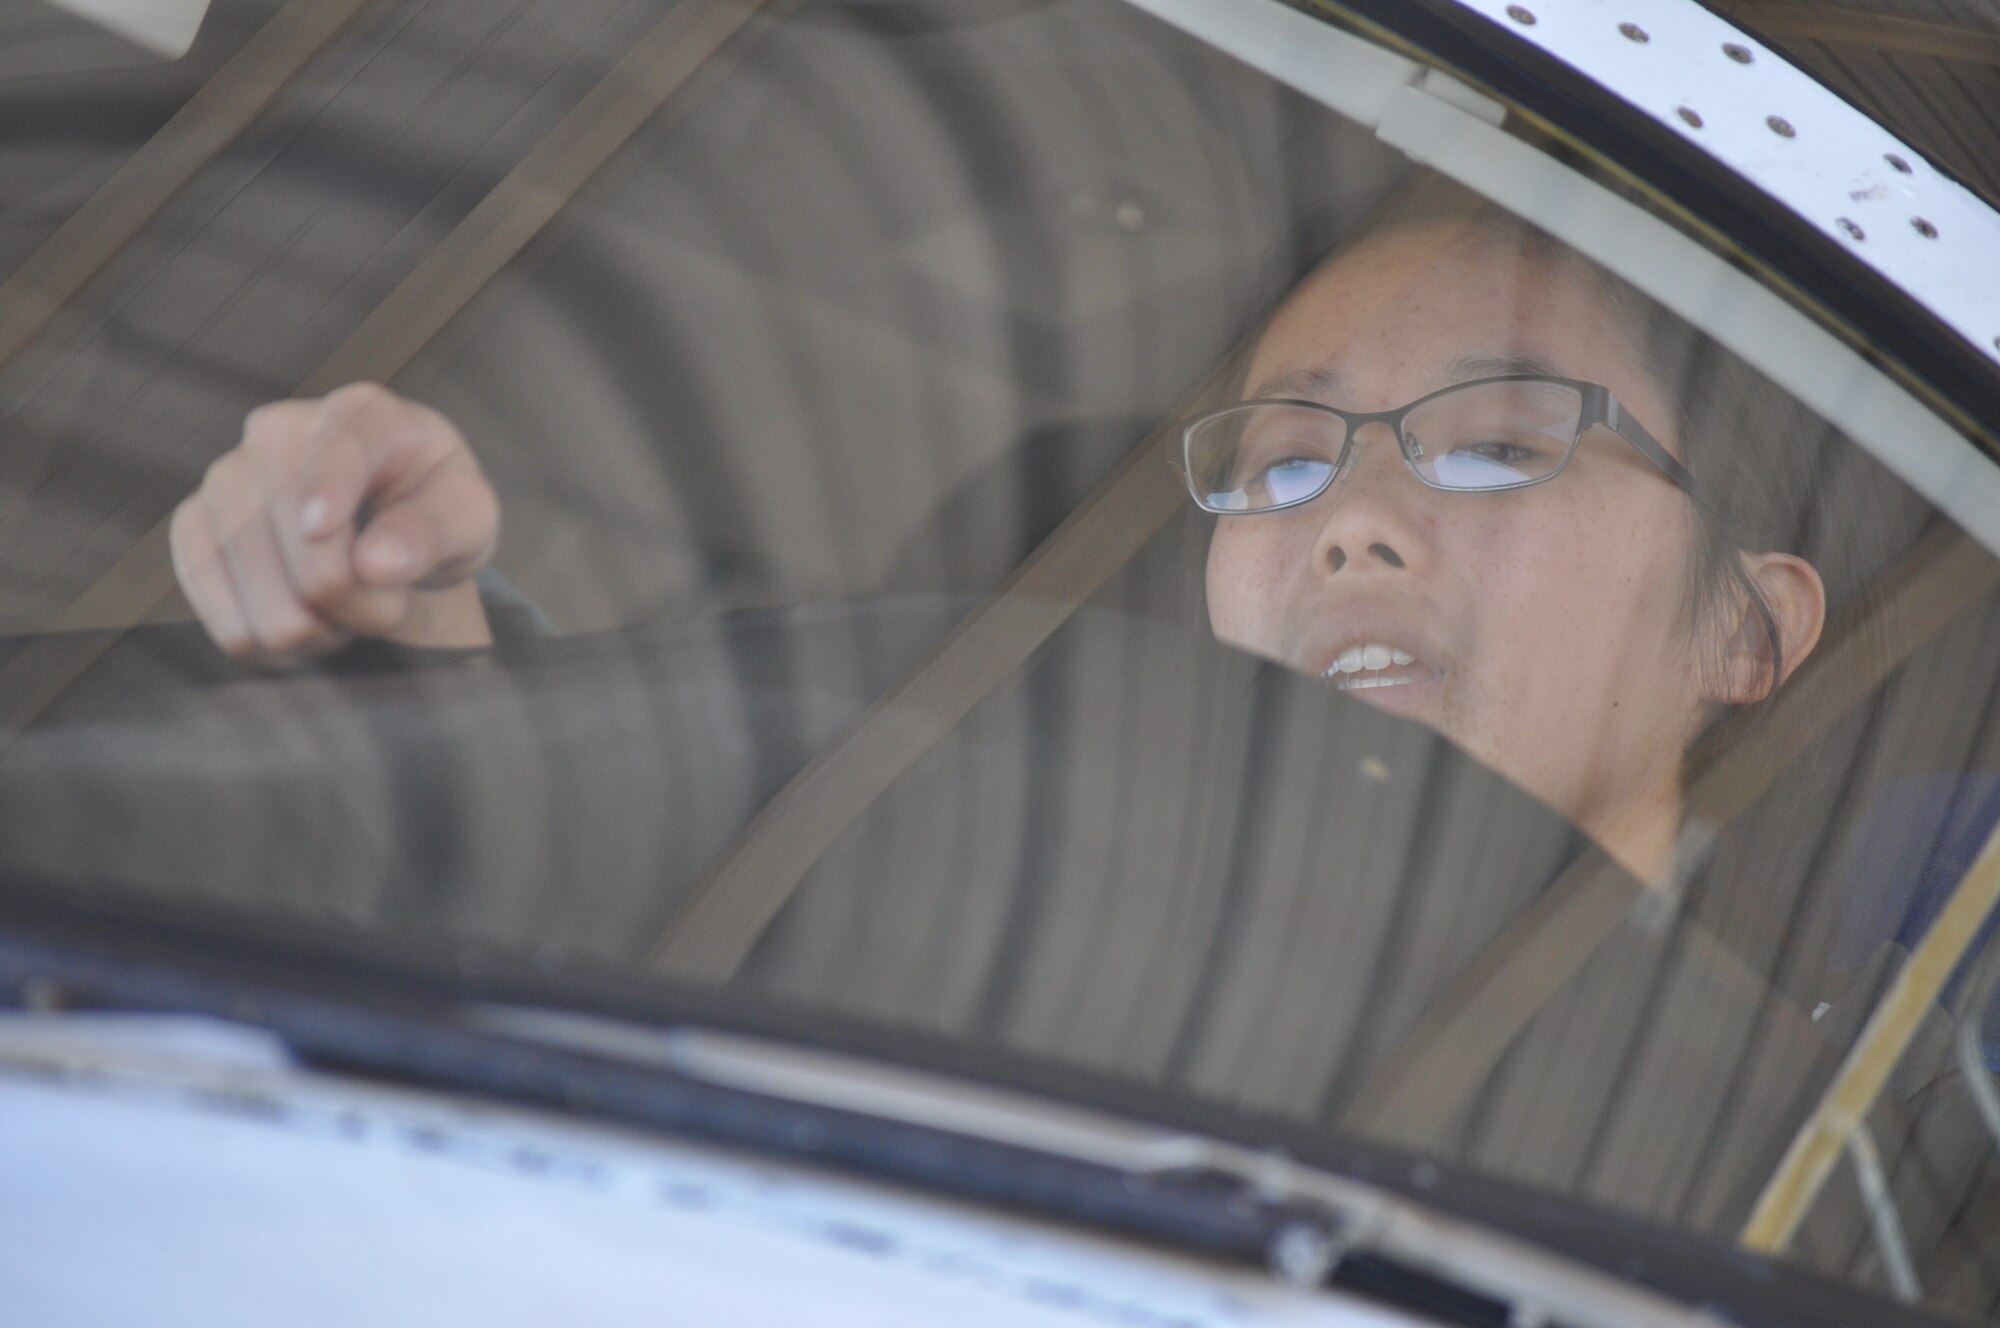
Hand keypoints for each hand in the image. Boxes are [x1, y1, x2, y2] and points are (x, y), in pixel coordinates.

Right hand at [169, 382, 498, 664]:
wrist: (392, 527)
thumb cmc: (435, 512)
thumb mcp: (467, 517)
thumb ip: (433, 532)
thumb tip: (377, 564)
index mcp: (361, 414)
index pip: (336, 448)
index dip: (326, 487)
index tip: (321, 525)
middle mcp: (278, 432)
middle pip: (296, 536)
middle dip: (352, 596)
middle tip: (388, 607)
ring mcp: (225, 478)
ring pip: (252, 583)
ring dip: (311, 627)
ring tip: (348, 612)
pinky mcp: (193, 529)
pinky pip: (219, 612)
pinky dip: (267, 643)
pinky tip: (305, 625)